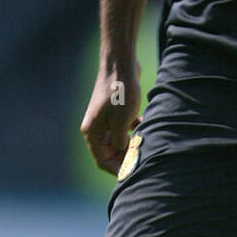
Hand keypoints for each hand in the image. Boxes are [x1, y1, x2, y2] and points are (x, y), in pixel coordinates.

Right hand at [80, 59, 140, 174]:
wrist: (121, 64)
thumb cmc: (120, 93)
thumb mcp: (121, 123)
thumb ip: (120, 143)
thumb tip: (124, 155)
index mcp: (92, 132)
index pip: (102, 160)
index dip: (118, 169)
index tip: (134, 172)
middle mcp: (96, 128)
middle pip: (111, 152)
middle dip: (128, 156)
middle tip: (144, 156)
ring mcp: (106, 119)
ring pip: (120, 140)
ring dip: (133, 142)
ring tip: (145, 140)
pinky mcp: (116, 111)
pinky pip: (125, 128)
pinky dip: (135, 130)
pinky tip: (144, 123)